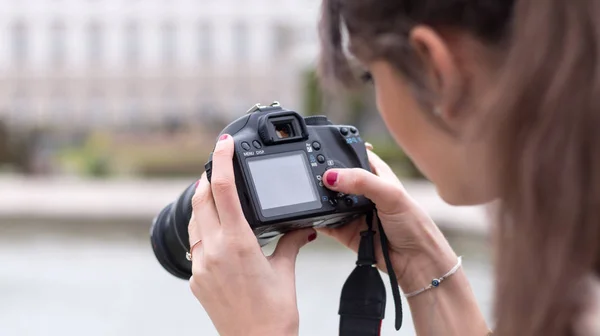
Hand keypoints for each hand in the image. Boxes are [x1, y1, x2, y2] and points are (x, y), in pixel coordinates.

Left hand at [188, 134, 315, 335]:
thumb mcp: (285, 271)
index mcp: (237, 243)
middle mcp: (213, 251)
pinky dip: (203, 231)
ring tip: (217, 196)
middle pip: (201, 199)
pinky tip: (217, 233)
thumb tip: (303, 228)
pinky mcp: (196, 280)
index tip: (223, 143)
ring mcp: (200, 267)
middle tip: (218, 165)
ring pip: (194, 221)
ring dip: (202, 203)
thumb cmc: (275, 314)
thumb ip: (292, 242)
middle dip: (207, 177)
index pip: (222, 189)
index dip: (221, 160)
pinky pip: (194, 245)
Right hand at [319, 148, 457, 292]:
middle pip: (336, 177)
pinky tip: (311, 215)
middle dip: (324, 176)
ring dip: (319, 198)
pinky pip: (324, 221)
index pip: (353, 155)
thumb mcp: (391, 194)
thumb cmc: (414, 225)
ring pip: (327, 199)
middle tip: (314, 176)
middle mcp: (362, 191)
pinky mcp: (344, 230)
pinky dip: (316, 218)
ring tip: (312, 195)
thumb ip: (362, 181)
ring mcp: (352, 211)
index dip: (339, 151)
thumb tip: (332, 176)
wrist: (415, 262)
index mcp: (376, 174)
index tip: (320, 150)